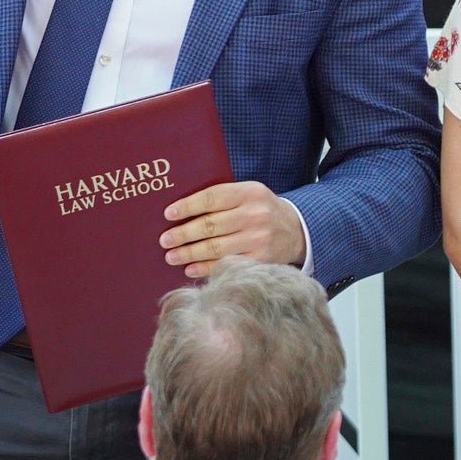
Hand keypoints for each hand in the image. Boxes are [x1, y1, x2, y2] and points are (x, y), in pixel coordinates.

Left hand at [161, 182, 308, 276]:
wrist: (295, 230)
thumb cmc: (261, 210)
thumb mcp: (249, 195)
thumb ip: (223, 199)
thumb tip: (181, 212)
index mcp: (250, 192)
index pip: (213, 198)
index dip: (188, 206)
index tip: (168, 214)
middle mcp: (256, 214)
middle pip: (211, 225)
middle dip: (183, 233)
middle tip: (165, 240)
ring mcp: (259, 238)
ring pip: (215, 247)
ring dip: (189, 253)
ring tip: (171, 256)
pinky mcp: (261, 259)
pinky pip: (226, 264)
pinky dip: (205, 268)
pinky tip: (190, 268)